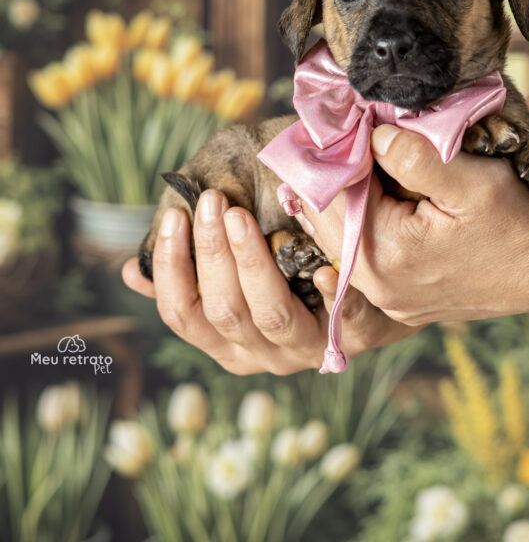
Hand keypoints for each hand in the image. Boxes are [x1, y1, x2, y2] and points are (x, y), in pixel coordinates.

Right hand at [122, 189, 412, 374]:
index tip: (175, 218)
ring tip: (243, 215)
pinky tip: (324, 268)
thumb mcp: (235, 263)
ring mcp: (306, 349)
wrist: (370, 284)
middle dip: (213, 252)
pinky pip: (343, 321)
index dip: (172, 269)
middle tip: (214, 200)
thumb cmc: (288, 266)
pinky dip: (331, 295)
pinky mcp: (354, 338)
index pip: (182, 314)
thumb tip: (133, 272)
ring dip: (253, 262)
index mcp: (223, 339)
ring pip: (270, 313)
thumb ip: (191, 268)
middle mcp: (259, 352)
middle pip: (224, 311)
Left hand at [294, 125, 528, 325]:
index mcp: (390, 255)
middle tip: (332, 129)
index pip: (334, 194)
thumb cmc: (522, 219)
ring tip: (346, 153)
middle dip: (331, 172)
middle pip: (328, 220)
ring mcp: (390, 298)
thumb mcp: (474, 180)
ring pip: (340, 239)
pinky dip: (359, 219)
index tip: (338, 115)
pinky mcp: (402, 298)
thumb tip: (372, 134)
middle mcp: (380, 286)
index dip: (333, 151)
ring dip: (342, 196)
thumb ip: (416, 157)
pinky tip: (366, 190)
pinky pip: (361, 255)